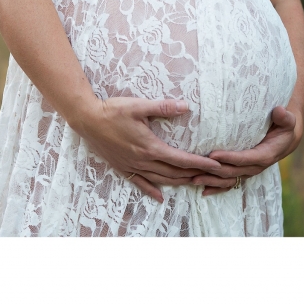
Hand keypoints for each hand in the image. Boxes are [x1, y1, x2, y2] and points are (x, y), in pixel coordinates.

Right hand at [72, 97, 221, 202]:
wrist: (87, 120)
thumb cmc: (113, 111)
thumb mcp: (139, 106)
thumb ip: (163, 107)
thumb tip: (185, 106)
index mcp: (150, 147)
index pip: (181, 160)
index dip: (200, 163)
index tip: (216, 166)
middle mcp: (143, 161)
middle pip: (174, 173)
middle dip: (194, 174)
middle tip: (211, 176)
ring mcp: (132, 166)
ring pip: (160, 180)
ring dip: (178, 183)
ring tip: (193, 183)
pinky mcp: (122, 168)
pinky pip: (140, 183)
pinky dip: (152, 191)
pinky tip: (160, 197)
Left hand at [192, 106, 301, 196]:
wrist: (285, 140)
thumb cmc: (284, 127)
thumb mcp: (288, 121)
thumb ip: (284, 117)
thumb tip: (279, 110)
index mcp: (265, 155)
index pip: (244, 158)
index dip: (228, 158)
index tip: (212, 155)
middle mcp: (255, 167)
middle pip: (232, 171)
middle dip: (213, 171)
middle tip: (195, 167)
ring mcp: (248, 171)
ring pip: (228, 179)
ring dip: (211, 181)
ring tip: (193, 180)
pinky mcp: (242, 172)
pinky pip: (229, 183)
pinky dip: (216, 188)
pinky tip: (202, 191)